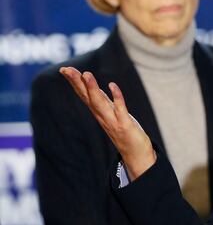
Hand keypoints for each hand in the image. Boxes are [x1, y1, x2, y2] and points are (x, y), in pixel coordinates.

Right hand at [59, 66, 156, 180]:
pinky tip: (112, 85)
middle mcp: (102, 116)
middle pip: (87, 96)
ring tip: (86, 74)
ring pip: (100, 103)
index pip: (84, 94)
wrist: (136, 155)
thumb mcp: (112, 114)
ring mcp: (113, 121)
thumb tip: (95, 89)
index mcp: (99, 112)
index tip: (64, 69)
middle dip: (77, 82)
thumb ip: (104, 102)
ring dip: (93, 88)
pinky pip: (120, 109)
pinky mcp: (125, 125)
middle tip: (66, 69)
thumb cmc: (124, 132)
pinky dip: (116, 97)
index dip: (75, 82)